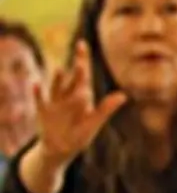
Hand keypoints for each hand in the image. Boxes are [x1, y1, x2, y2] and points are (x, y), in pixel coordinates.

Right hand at [33, 41, 125, 163]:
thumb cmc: (80, 134)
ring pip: (57, 88)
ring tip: (60, 70)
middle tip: (80, 58)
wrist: (61, 148)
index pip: (84, 76)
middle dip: (76, 69)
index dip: (83, 60)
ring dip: (58, 80)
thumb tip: (123, 96)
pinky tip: (36, 84)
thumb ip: (106, 109)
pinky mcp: (43, 111)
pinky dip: (38, 93)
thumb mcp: (93, 122)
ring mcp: (55, 102)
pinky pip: (40, 100)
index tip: (82, 44)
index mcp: (82, 96)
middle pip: (72, 79)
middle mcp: (68, 95)